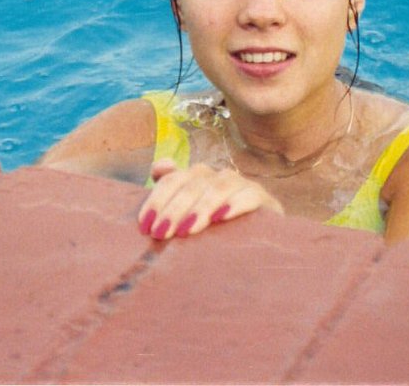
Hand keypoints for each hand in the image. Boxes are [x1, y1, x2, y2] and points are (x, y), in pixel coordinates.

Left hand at [138, 158, 283, 239]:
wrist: (260, 239)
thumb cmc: (215, 231)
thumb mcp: (189, 216)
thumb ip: (171, 192)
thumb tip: (158, 168)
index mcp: (196, 178)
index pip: (172, 179)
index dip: (157, 199)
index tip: (145, 226)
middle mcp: (216, 176)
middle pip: (192, 184)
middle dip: (174, 208)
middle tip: (161, 233)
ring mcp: (240, 185)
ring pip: (218, 187)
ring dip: (201, 207)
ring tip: (187, 229)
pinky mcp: (263, 198)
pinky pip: (250, 195)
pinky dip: (236, 204)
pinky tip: (222, 217)